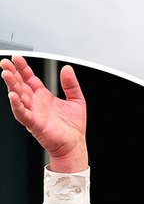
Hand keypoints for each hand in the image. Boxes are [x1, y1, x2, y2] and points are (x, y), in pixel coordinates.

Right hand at [1, 56, 87, 172]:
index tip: (17, 59)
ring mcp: (33, 113)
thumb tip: (67, 69)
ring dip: (11, 86)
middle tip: (5, 63)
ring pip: (18, 97)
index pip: (30, 79)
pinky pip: (23, 114)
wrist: (74, 144)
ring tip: (6, 74)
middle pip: (21, 85)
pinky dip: (17, 105)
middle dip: (12, 74)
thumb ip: (70, 84)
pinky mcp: (34, 124)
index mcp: (44, 97)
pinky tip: (12, 96)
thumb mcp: (76, 99)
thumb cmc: (73, 126)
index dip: (23, 68)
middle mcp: (36, 104)